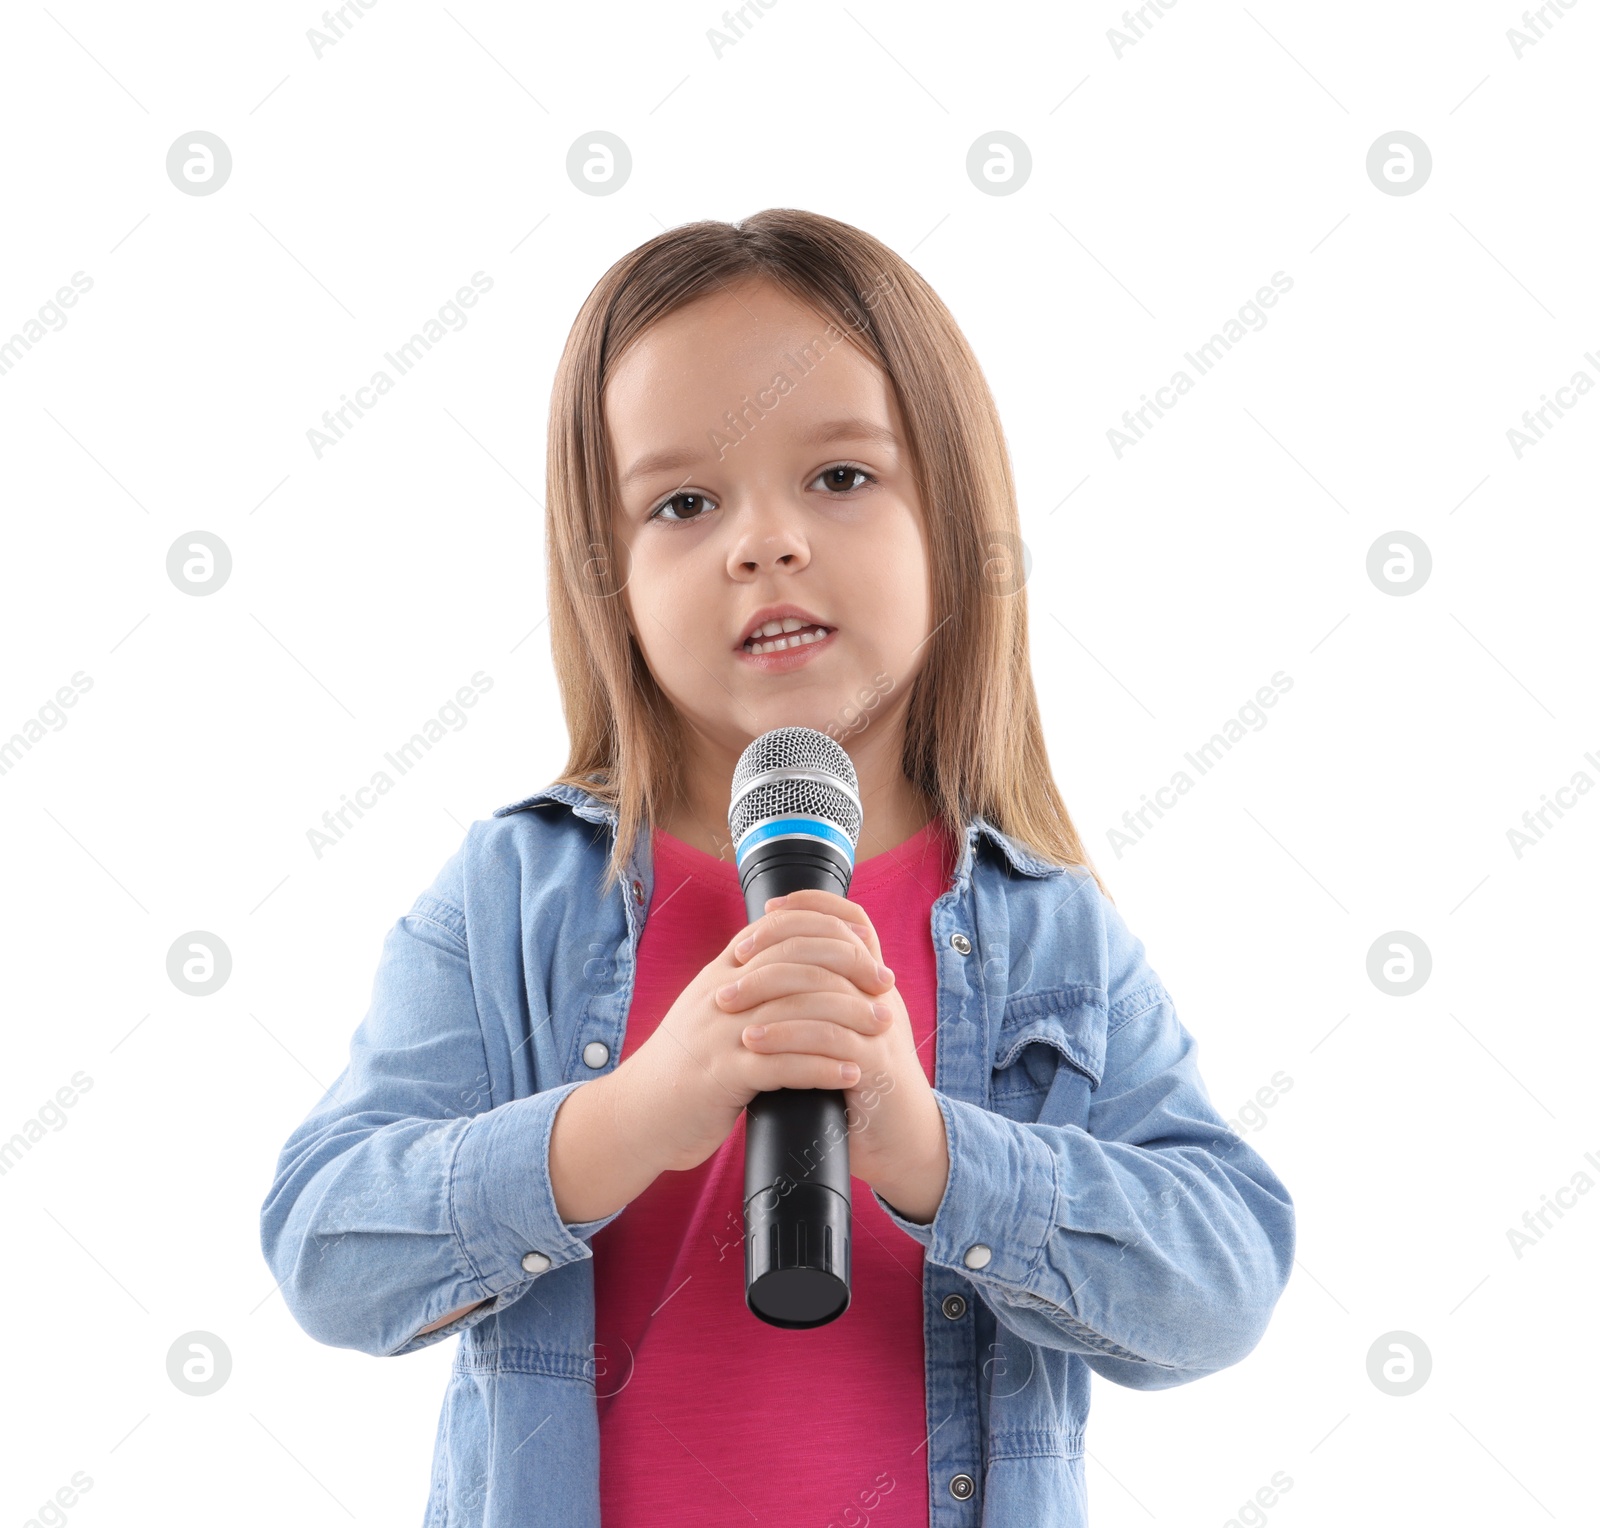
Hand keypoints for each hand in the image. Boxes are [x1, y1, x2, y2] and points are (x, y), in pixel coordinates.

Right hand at [609, 901, 891, 1175]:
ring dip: (847, 1019)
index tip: (871, 950)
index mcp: (723, 971)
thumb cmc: (687, 1063)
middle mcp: (721, 994)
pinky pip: (783, 1065)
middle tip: (886, 989)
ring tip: (881, 1029)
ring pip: (796, 1012)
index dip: (832, 935)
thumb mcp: (712, 1006)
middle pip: (796, 963)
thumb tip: (800, 957)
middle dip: (849, 971)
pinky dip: (822, 1066)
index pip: (784, 930)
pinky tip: (851, 1072)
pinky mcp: (722, 1076)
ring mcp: (720, 1034)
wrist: (638, 1113)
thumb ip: (749, 980)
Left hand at [728, 889, 948, 1217]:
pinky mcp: (875, 1066)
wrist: (902, 1145)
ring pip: (827, 988)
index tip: (768, 909)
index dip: (812, 906)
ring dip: (770, 990)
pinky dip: (786, 1036)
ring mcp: (881, 1029)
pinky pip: (829, 1038)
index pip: (851, 922)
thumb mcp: (839, 1034)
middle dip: (778, 946)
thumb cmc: (860, 1089)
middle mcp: (880, 997)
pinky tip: (754, 1042)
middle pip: (833, 946)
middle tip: (734, 958)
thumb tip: (767, 974)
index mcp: (871, 983)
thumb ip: (816, 1003)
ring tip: (728, 1002)